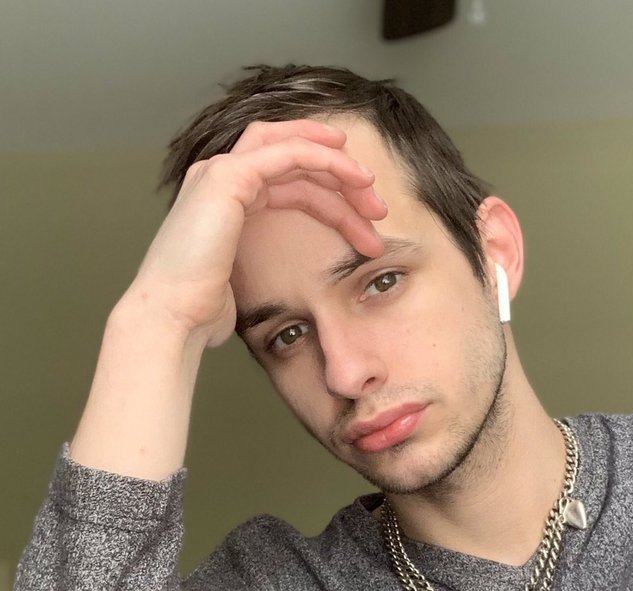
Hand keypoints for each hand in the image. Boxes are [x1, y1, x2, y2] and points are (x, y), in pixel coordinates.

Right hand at [127, 119, 387, 347]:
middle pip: (293, 159)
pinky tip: (352, 176)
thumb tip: (275, 296)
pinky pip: (287, 153)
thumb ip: (257, 271)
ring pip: (292, 148)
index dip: (332, 199)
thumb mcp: (242, 285)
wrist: (172, 316)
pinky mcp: (228, 177)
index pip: (288, 182)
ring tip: (372, 194)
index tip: (367, 226)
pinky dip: (322, 158)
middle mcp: (220, 178)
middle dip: (340, 177)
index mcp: (225, 200)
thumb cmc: (200, 311)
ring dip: (339, 166)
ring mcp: (220, 172)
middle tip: (377, 209)